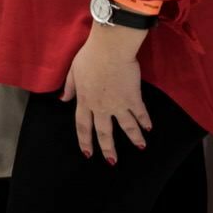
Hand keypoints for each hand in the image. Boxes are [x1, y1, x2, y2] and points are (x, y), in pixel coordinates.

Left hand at [60, 23, 150, 164]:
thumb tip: (63, 99)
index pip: (82, 125)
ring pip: (127, 126)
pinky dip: (145, 121)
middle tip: (112, 162)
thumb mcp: (73, 70)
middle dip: (108, 148)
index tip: (87, 152)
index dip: (84, 140)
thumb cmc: (89, 56)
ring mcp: (118, 104)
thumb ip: (69, 87)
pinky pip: (140, 113)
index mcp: (85, 101)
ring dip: (134, 139)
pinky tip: (149, 128)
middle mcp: (101, 107)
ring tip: (141, 147)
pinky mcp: (133, 98)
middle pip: (104, 132)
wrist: (109, 49)